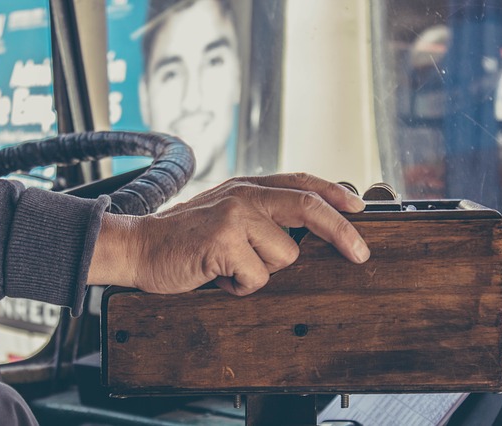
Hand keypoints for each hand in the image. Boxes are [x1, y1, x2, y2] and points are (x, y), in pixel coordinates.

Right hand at [88, 173, 369, 295]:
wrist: (140, 247)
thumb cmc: (185, 236)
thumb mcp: (224, 212)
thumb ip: (259, 213)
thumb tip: (304, 230)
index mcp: (247, 187)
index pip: (301, 182)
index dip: (335, 194)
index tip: (360, 209)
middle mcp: (244, 195)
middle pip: (308, 207)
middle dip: (342, 232)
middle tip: (360, 253)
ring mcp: (234, 216)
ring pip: (285, 255)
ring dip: (263, 271)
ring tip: (231, 267)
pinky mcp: (224, 242)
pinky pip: (257, 277)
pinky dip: (241, 286)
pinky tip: (218, 276)